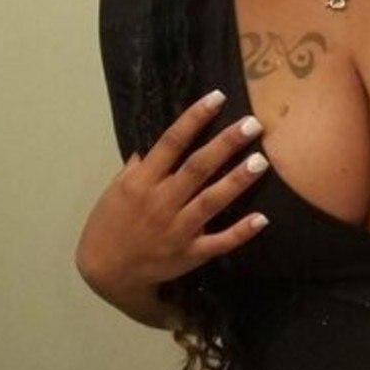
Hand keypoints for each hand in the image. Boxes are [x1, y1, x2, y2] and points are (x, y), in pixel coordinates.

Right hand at [76, 91, 268, 324]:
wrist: (107, 271)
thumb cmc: (111, 225)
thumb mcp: (116, 190)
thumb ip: (139, 167)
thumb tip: (154, 143)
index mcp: (142, 181)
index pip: (171, 143)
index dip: (194, 119)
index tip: (217, 98)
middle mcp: (161, 202)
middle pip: (197, 167)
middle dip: (225, 144)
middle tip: (253, 124)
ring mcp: (177, 229)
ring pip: (211, 201)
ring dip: (237, 181)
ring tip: (261, 161)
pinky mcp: (190, 254)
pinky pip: (219, 242)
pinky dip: (241, 232)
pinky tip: (262, 219)